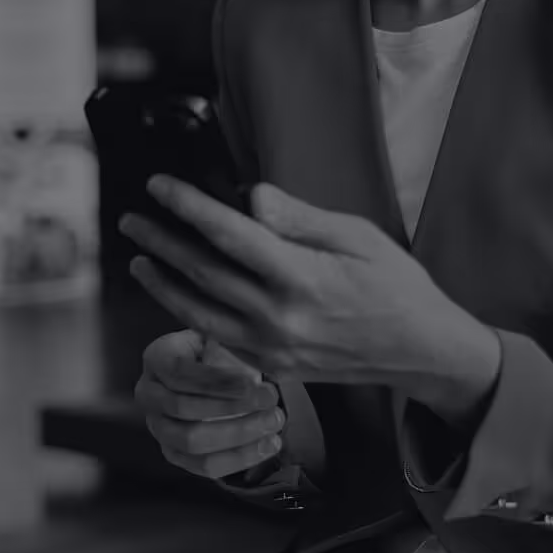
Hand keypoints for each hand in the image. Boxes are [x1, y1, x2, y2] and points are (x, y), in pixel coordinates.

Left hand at [120, 176, 500, 412]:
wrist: (420, 353)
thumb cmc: (395, 287)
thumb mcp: (358, 237)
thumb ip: (299, 218)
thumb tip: (250, 196)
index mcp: (302, 279)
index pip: (229, 234)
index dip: (188, 205)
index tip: (159, 185)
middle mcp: (280, 319)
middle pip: (202, 273)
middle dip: (161, 241)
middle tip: (131, 218)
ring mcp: (272, 349)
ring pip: (199, 312)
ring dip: (163, 283)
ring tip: (138, 258)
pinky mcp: (272, 368)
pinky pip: (217, 336)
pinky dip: (189, 312)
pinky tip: (176, 292)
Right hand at [134, 329, 286, 479]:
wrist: (204, 373)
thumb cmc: (214, 351)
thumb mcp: (217, 338)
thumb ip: (228, 348)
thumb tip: (256, 366)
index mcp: (156, 358)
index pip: (179, 372)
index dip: (216, 380)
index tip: (253, 383)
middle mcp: (148, 394)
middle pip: (182, 408)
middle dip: (232, 407)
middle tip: (270, 400)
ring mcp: (157, 427)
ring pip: (192, 441)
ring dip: (238, 434)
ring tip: (273, 423)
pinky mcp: (173, 453)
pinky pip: (204, 465)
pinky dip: (239, 458)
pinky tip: (268, 444)